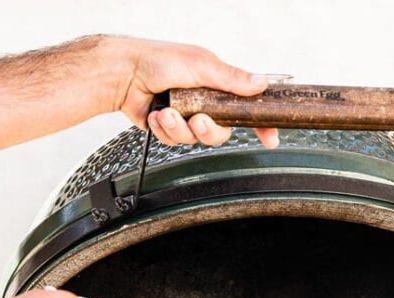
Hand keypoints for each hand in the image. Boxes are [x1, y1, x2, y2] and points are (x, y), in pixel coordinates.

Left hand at [112, 38, 278, 149]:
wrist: (124, 74)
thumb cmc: (158, 60)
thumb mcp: (201, 66)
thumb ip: (231, 79)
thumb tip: (261, 83)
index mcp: (217, 84)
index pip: (246, 107)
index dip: (260, 124)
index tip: (270, 137)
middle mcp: (205, 102)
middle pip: (222, 132)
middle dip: (208, 130)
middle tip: (198, 119)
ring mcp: (187, 116)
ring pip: (197, 139)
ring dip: (180, 128)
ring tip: (167, 112)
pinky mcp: (170, 128)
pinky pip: (176, 141)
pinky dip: (165, 129)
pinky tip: (156, 115)